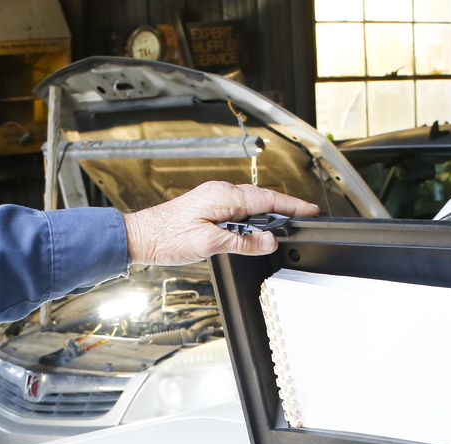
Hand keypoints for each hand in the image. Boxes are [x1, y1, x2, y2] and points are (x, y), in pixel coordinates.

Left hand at [122, 181, 319, 265]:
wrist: (140, 236)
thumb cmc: (167, 237)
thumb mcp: (209, 243)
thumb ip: (242, 242)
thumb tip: (268, 241)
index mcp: (224, 196)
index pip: (267, 199)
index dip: (291, 205)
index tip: (310, 211)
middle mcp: (220, 192)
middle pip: (262, 198)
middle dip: (285, 207)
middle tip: (304, 217)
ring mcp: (214, 198)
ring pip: (251, 202)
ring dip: (269, 211)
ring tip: (285, 223)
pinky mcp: (208, 206)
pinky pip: (239, 207)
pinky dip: (254, 215)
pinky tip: (256, 226)